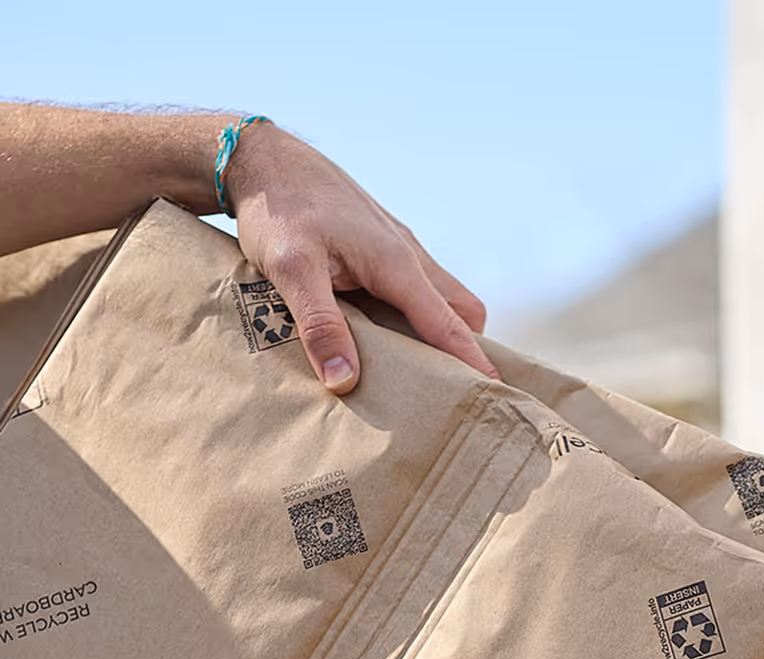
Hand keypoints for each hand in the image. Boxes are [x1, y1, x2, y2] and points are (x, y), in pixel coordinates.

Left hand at [223, 123, 499, 395]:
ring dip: (439, 330)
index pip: (449, 324)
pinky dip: (416, 313)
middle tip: (451, 387)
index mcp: (397, 263)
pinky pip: (416, 285)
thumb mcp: (291, 270)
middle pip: (461, 310)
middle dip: (465, 348)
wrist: (264, 157)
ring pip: (441, 296)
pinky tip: (384, 329)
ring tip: (416, 366)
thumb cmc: (278, 208)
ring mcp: (398, 247)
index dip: (472, 361)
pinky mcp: (381, 245)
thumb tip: (344, 381)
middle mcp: (408, 254)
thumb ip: (320, 325)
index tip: (495, 393)